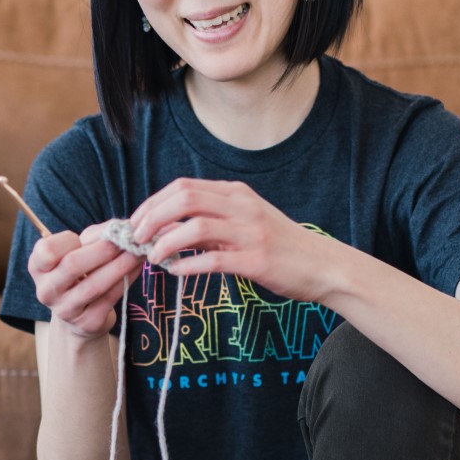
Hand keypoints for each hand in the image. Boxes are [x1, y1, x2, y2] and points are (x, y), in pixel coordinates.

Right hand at [28, 223, 143, 338]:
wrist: (80, 314)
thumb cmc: (79, 273)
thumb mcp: (79, 250)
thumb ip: (97, 235)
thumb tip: (123, 227)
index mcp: (38, 267)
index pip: (47, 250)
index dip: (68, 240)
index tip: (84, 237)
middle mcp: (46, 290)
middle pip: (72, 265)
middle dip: (103, 250)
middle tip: (126, 239)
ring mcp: (65, 309)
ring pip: (95, 284)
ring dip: (121, 265)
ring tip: (138, 252)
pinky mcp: (87, 322)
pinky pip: (110, 298)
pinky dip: (127, 280)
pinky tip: (137, 268)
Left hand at [129, 178, 335, 302]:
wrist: (323, 266)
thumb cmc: (280, 247)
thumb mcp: (244, 223)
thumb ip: (209, 223)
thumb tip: (166, 229)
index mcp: (236, 194)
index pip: (183, 187)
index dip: (153, 203)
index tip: (137, 223)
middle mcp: (242, 206)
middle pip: (184, 199)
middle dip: (152, 218)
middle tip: (136, 239)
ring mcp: (250, 233)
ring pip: (195, 226)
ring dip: (165, 242)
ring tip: (152, 258)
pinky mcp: (257, 261)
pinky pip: (214, 260)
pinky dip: (188, 265)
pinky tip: (175, 273)